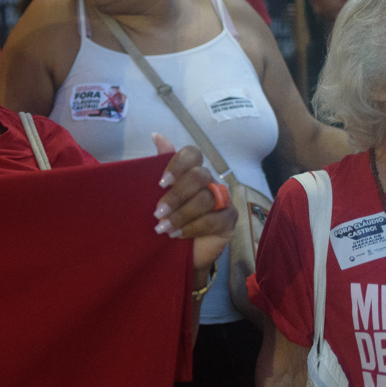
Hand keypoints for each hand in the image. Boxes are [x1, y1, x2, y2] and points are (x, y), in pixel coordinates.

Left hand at [151, 134, 235, 273]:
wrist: (179, 251)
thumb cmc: (169, 218)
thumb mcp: (157, 195)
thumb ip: (158, 166)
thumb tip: (156, 135)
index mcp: (191, 171)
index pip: (192, 154)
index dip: (177, 164)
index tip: (160, 183)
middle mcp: (209, 181)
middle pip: (199, 176)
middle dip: (176, 195)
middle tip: (157, 212)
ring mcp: (222, 200)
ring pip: (205, 199)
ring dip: (181, 215)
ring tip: (162, 228)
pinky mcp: (229, 220)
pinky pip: (215, 220)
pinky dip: (193, 228)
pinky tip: (177, 235)